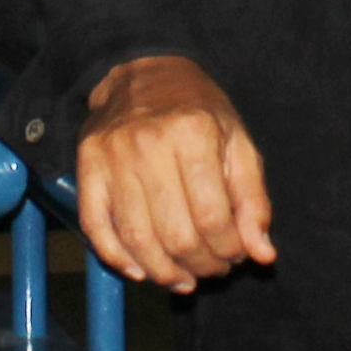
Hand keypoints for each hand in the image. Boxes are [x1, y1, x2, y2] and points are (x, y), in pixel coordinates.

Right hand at [77, 55, 276, 291]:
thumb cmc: (197, 110)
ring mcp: (113, 158)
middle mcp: (149, 146)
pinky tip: (141, 271)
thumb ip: (253, 199)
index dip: (230, 250)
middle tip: (212, 269)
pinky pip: (96, 227)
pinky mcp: (86, 168)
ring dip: (164, 273)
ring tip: (183, 279)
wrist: (143, 72)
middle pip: (176, 235)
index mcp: (194, 134)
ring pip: (137, 239)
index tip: (237, 256)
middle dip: (201, 265)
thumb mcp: (238, 141)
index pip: (214, 218)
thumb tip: (263, 254)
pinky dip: (118, 258)